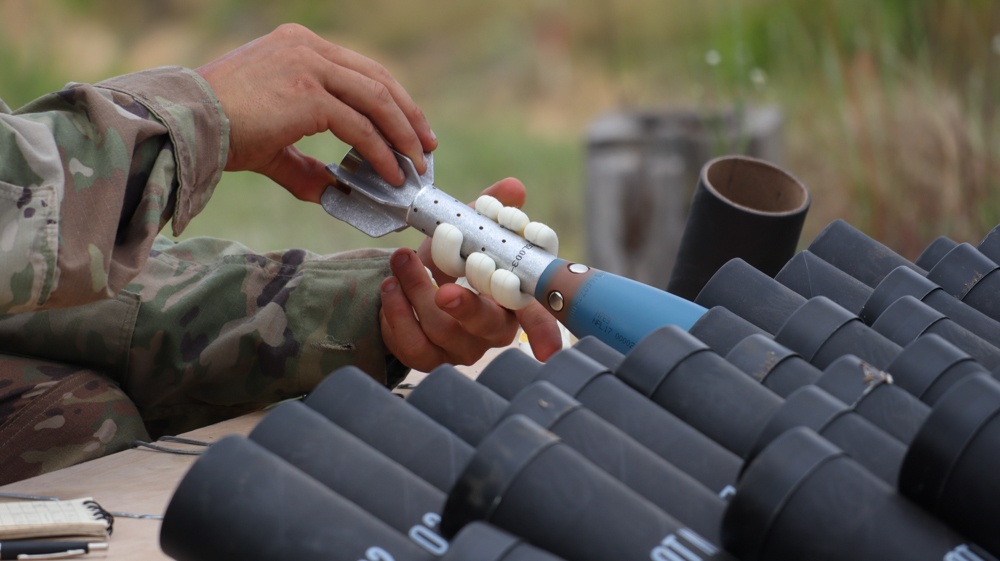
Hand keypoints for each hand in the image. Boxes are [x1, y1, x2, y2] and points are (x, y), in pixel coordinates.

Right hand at [195, 23, 436, 201]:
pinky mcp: (308, 94)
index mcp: (298, 48)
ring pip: (376, 100)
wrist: (183, 127)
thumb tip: (333, 191)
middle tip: (426, 147)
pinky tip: (390, 174)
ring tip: (416, 164)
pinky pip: (360, 126)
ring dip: (403, 134)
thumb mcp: (271, 141)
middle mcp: (307, 49)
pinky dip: (381, 152)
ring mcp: (308, 67)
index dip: (392, 100)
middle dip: (408, 115)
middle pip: (378, 79)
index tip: (411, 128)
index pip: (361, 70)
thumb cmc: (218, 133)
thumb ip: (304, 161)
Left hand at [380, 178, 562, 371]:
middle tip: (445, 289)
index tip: (532, 323)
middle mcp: (492, 329)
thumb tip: (513, 187)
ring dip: (418, 290)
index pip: (536, 314)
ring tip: (402, 259)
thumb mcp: (465, 236)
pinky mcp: (428, 358)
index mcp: (511, 301)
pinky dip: (397, 312)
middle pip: (489, 326)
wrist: (406, 290)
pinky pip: (413, 344)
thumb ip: (487, 214)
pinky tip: (390, 285)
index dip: (543, 326)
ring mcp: (460, 348)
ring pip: (444, 330)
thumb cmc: (446, 266)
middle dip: (467, 307)